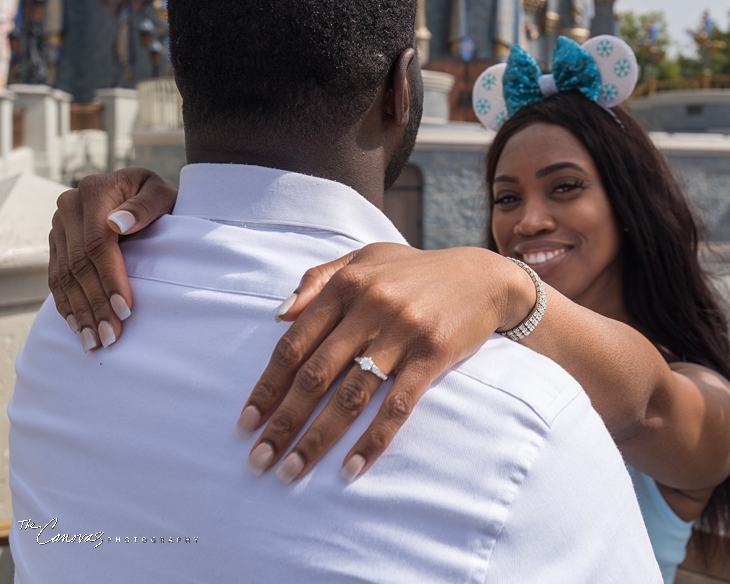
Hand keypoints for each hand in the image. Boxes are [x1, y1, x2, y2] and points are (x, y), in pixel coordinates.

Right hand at [48, 168, 177, 351]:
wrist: (140, 189)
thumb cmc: (157, 195)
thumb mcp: (160, 191)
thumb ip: (145, 205)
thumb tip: (117, 224)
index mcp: (95, 191)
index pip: (98, 244)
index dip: (110, 279)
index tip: (125, 310)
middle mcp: (69, 207)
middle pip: (79, 264)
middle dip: (95, 305)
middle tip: (110, 337)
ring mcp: (59, 225)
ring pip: (64, 275)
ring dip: (78, 312)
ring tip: (92, 342)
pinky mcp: (56, 242)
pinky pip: (55, 277)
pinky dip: (66, 304)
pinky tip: (76, 327)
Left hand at [237, 243, 536, 483]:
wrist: (482, 276)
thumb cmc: (415, 272)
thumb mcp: (365, 259)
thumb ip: (319, 280)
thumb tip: (277, 315)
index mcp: (347, 284)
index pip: (294, 344)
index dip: (267, 387)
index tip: (246, 423)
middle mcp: (370, 306)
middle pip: (315, 376)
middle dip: (283, 422)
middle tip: (259, 460)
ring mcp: (403, 332)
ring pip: (350, 396)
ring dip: (318, 439)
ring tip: (293, 470)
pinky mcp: (433, 355)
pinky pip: (397, 406)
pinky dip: (372, 440)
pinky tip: (352, 468)